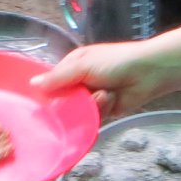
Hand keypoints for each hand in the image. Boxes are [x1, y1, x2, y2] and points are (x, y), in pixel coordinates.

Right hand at [31, 39, 180, 118]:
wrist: (148, 73)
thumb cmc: (114, 62)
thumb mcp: (83, 66)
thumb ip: (58, 77)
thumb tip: (32, 84)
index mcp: (72, 66)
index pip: (51, 82)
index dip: (47, 92)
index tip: (40, 104)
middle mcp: (80, 82)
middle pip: (64, 100)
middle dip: (69, 103)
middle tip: (71, 105)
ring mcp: (92, 98)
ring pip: (79, 111)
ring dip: (91, 105)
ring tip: (104, 94)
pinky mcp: (104, 111)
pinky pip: (93, 118)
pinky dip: (102, 110)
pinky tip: (111, 100)